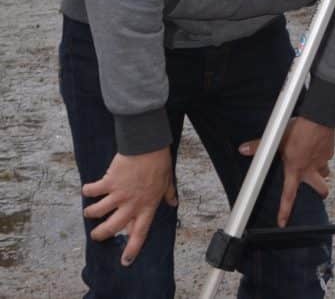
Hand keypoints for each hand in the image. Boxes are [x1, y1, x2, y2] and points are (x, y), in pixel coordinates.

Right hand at [82, 148, 176, 265]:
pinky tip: (88, 189)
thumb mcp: (168, 181)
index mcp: (147, 206)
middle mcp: (131, 204)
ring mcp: (118, 194)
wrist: (148, 146)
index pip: (140, 232)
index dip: (132, 248)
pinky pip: (92, 191)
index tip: (125, 261)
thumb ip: (169, 194)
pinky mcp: (108, 183)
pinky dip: (87, 190)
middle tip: (96, 235)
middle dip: (101, 234)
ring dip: (90, 213)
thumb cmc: (159, 164)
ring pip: (97, 212)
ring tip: (89, 212)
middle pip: (112, 228)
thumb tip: (173, 203)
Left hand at [239, 117, 334, 227]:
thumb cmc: (299, 129)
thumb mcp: (276, 139)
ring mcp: (322, 161)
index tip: (283, 222)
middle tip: (315, 190)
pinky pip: (327, 157)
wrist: (318, 117)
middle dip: (320, 192)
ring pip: (325, 173)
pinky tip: (317, 147)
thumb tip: (244, 149)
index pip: (289, 195)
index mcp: (295, 169)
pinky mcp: (330, 151)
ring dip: (321, 171)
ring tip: (314, 164)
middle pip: (321, 190)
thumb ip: (259, 146)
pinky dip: (323, 154)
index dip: (285, 211)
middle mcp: (311, 169)